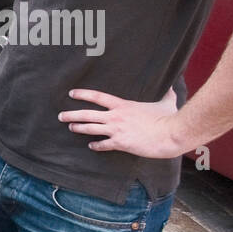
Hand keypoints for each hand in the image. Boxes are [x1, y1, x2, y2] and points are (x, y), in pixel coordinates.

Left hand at [59, 88, 185, 156]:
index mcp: (123, 105)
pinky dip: (95, 146)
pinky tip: (90, 146)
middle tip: (60, 116)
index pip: (98, 97)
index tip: (71, 93)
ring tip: (70, 127)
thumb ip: (166, 93)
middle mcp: (116, 117)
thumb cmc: (169, 118)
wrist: (170, 134)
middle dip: (72, 115)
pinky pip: (102, 145)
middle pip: (87, 114)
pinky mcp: (120, 144)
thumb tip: (172, 85)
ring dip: (78, 128)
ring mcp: (116, 130)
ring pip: (90, 129)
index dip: (83, 94)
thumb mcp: (167, 102)